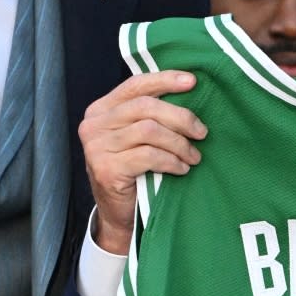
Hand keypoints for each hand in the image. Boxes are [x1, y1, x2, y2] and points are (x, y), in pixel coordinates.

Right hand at [78, 70, 205, 254]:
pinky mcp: (106, 169)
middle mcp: (94, 125)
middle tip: (201, 132)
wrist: (120, 215)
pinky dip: (171, 161)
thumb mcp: (138, 137)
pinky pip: (149, 155)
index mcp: (101, 110)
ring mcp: (96, 147)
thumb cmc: (135, 172)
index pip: (135, 85)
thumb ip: (151, 114)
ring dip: (179, 143)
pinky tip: (182, 168)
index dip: (165, 80)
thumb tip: (190, 90)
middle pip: (146, 107)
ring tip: (194, 156)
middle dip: (181, 117)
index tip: (193, 81)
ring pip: (150, 130)